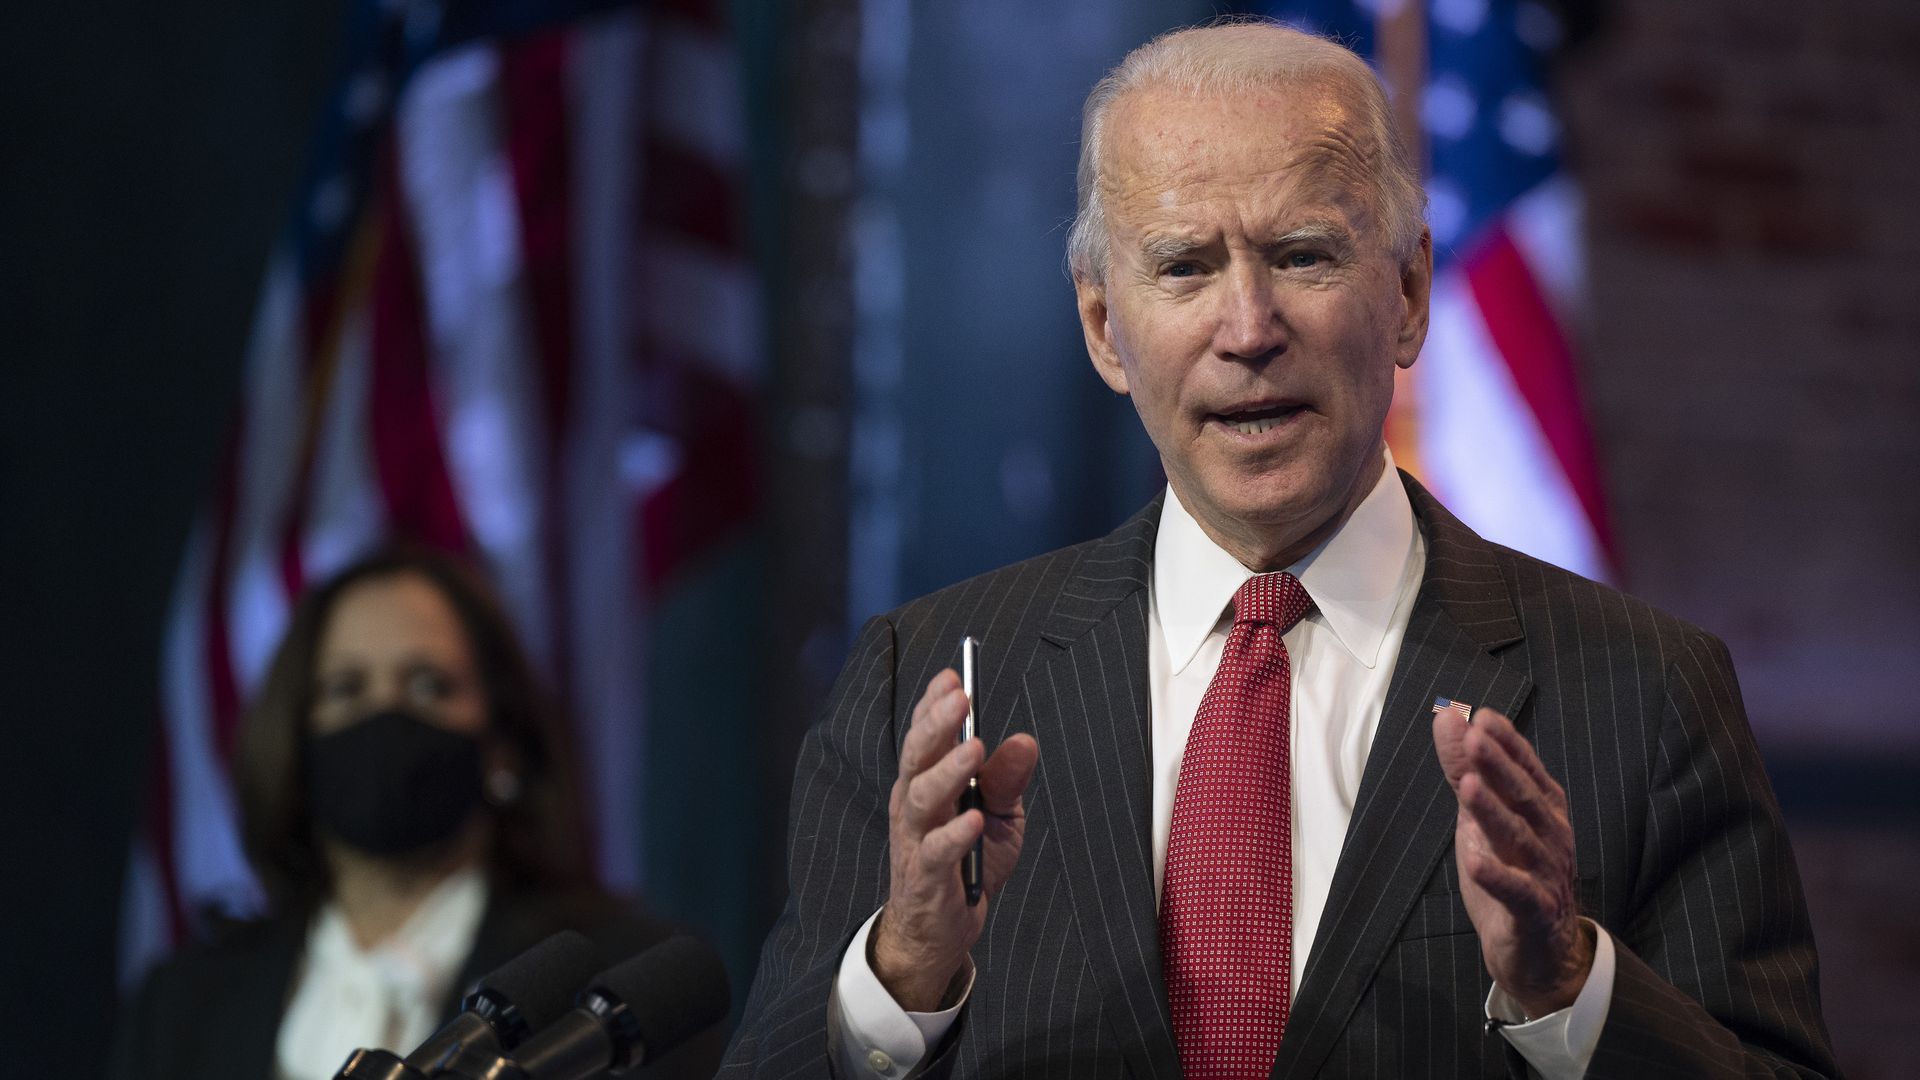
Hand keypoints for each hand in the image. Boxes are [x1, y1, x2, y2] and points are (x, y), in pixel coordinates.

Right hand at [871, 669, 1038, 1010]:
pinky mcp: (924, 878)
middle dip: (937, 723)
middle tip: (961, 697)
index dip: (934, 704)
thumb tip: (1025, 740)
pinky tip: (974, 818)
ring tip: (973, 748)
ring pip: (921, 797)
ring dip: (947, 771)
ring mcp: (913, 840)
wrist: (940, 931)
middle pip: (917, 756)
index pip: (925, 735)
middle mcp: (912, 805)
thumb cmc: (968, 864)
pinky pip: (936, 852)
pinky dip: (955, 834)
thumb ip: (1007, 780)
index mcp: (926, 783)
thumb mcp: (999, 817)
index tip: (954, 674)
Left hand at [1433, 706, 1592, 1016]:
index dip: (1507, 744)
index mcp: (1541, 810)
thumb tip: (1449, 717)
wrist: (1538, 951)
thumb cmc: (1511, 874)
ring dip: (1494, 812)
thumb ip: (1465, 770)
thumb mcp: (1481, 819)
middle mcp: (1550, 836)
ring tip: (1468, 786)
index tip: (1483, 716)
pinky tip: (1475, 862)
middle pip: (1525, 797)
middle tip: (1476, 738)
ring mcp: (1546, 874)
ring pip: (1520, 839)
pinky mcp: (1535, 911)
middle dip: (1500, 767)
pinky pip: (1518, 892)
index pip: (1526, 769)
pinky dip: (1498, 876)